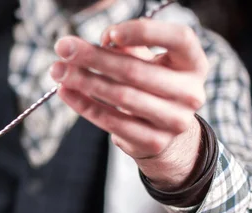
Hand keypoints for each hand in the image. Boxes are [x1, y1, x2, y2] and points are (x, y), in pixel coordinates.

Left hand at [50, 19, 208, 190]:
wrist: (165, 134)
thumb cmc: (152, 87)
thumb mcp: (149, 63)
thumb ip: (128, 48)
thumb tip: (103, 40)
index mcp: (194, 63)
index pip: (178, 38)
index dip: (144, 32)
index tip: (109, 33)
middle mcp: (190, 92)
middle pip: (135, 70)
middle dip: (93, 57)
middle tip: (63, 48)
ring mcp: (174, 121)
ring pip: (120, 97)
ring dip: (83, 81)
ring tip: (58, 70)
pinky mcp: (153, 141)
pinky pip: (110, 121)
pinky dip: (84, 105)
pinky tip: (65, 92)